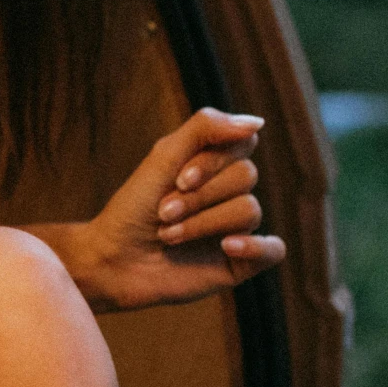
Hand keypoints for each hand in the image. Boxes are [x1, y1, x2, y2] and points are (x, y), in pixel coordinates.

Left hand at [69, 107, 285, 311]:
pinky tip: (227, 247)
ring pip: (250, 211)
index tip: (178, 178)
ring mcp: (236, 228)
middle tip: (163, 211)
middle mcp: (229, 194)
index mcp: (214, 165)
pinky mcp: (240, 263)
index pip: (242, 143)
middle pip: (245, 176)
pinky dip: (255, 246)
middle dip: (199, 195)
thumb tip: (257, 123)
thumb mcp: (163, 156)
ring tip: (168, 235)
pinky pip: (274, 250)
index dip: (212, 161)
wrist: (112, 260)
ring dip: (203, 223)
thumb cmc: (133, 207)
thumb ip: (206, 128)